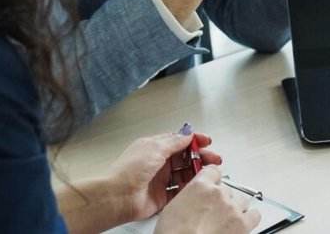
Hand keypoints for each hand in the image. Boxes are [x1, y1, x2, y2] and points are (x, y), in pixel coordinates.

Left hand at [102, 131, 224, 222]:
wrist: (117, 197)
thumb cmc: (129, 171)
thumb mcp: (155, 148)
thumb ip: (175, 141)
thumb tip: (188, 132)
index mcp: (155, 148)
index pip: (179, 141)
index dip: (194, 141)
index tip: (206, 141)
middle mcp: (158, 163)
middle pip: (185, 158)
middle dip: (200, 157)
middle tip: (212, 159)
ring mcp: (160, 180)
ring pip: (184, 174)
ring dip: (197, 172)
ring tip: (207, 172)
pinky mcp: (161, 196)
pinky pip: (180, 191)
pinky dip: (188, 188)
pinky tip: (195, 185)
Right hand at [155, 166, 259, 233]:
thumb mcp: (172, 209)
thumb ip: (189, 197)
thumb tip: (194, 199)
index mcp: (200, 187)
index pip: (213, 171)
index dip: (213, 180)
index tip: (212, 186)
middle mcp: (219, 194)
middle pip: (226, 189)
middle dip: (221, 200)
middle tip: (212, 213)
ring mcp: (232, 209)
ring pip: (240, 201)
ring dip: (234, 209)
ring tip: (224, 222)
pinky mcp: (242, 224)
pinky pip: (254, 215)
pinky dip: (249, 219)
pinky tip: (240, 224)